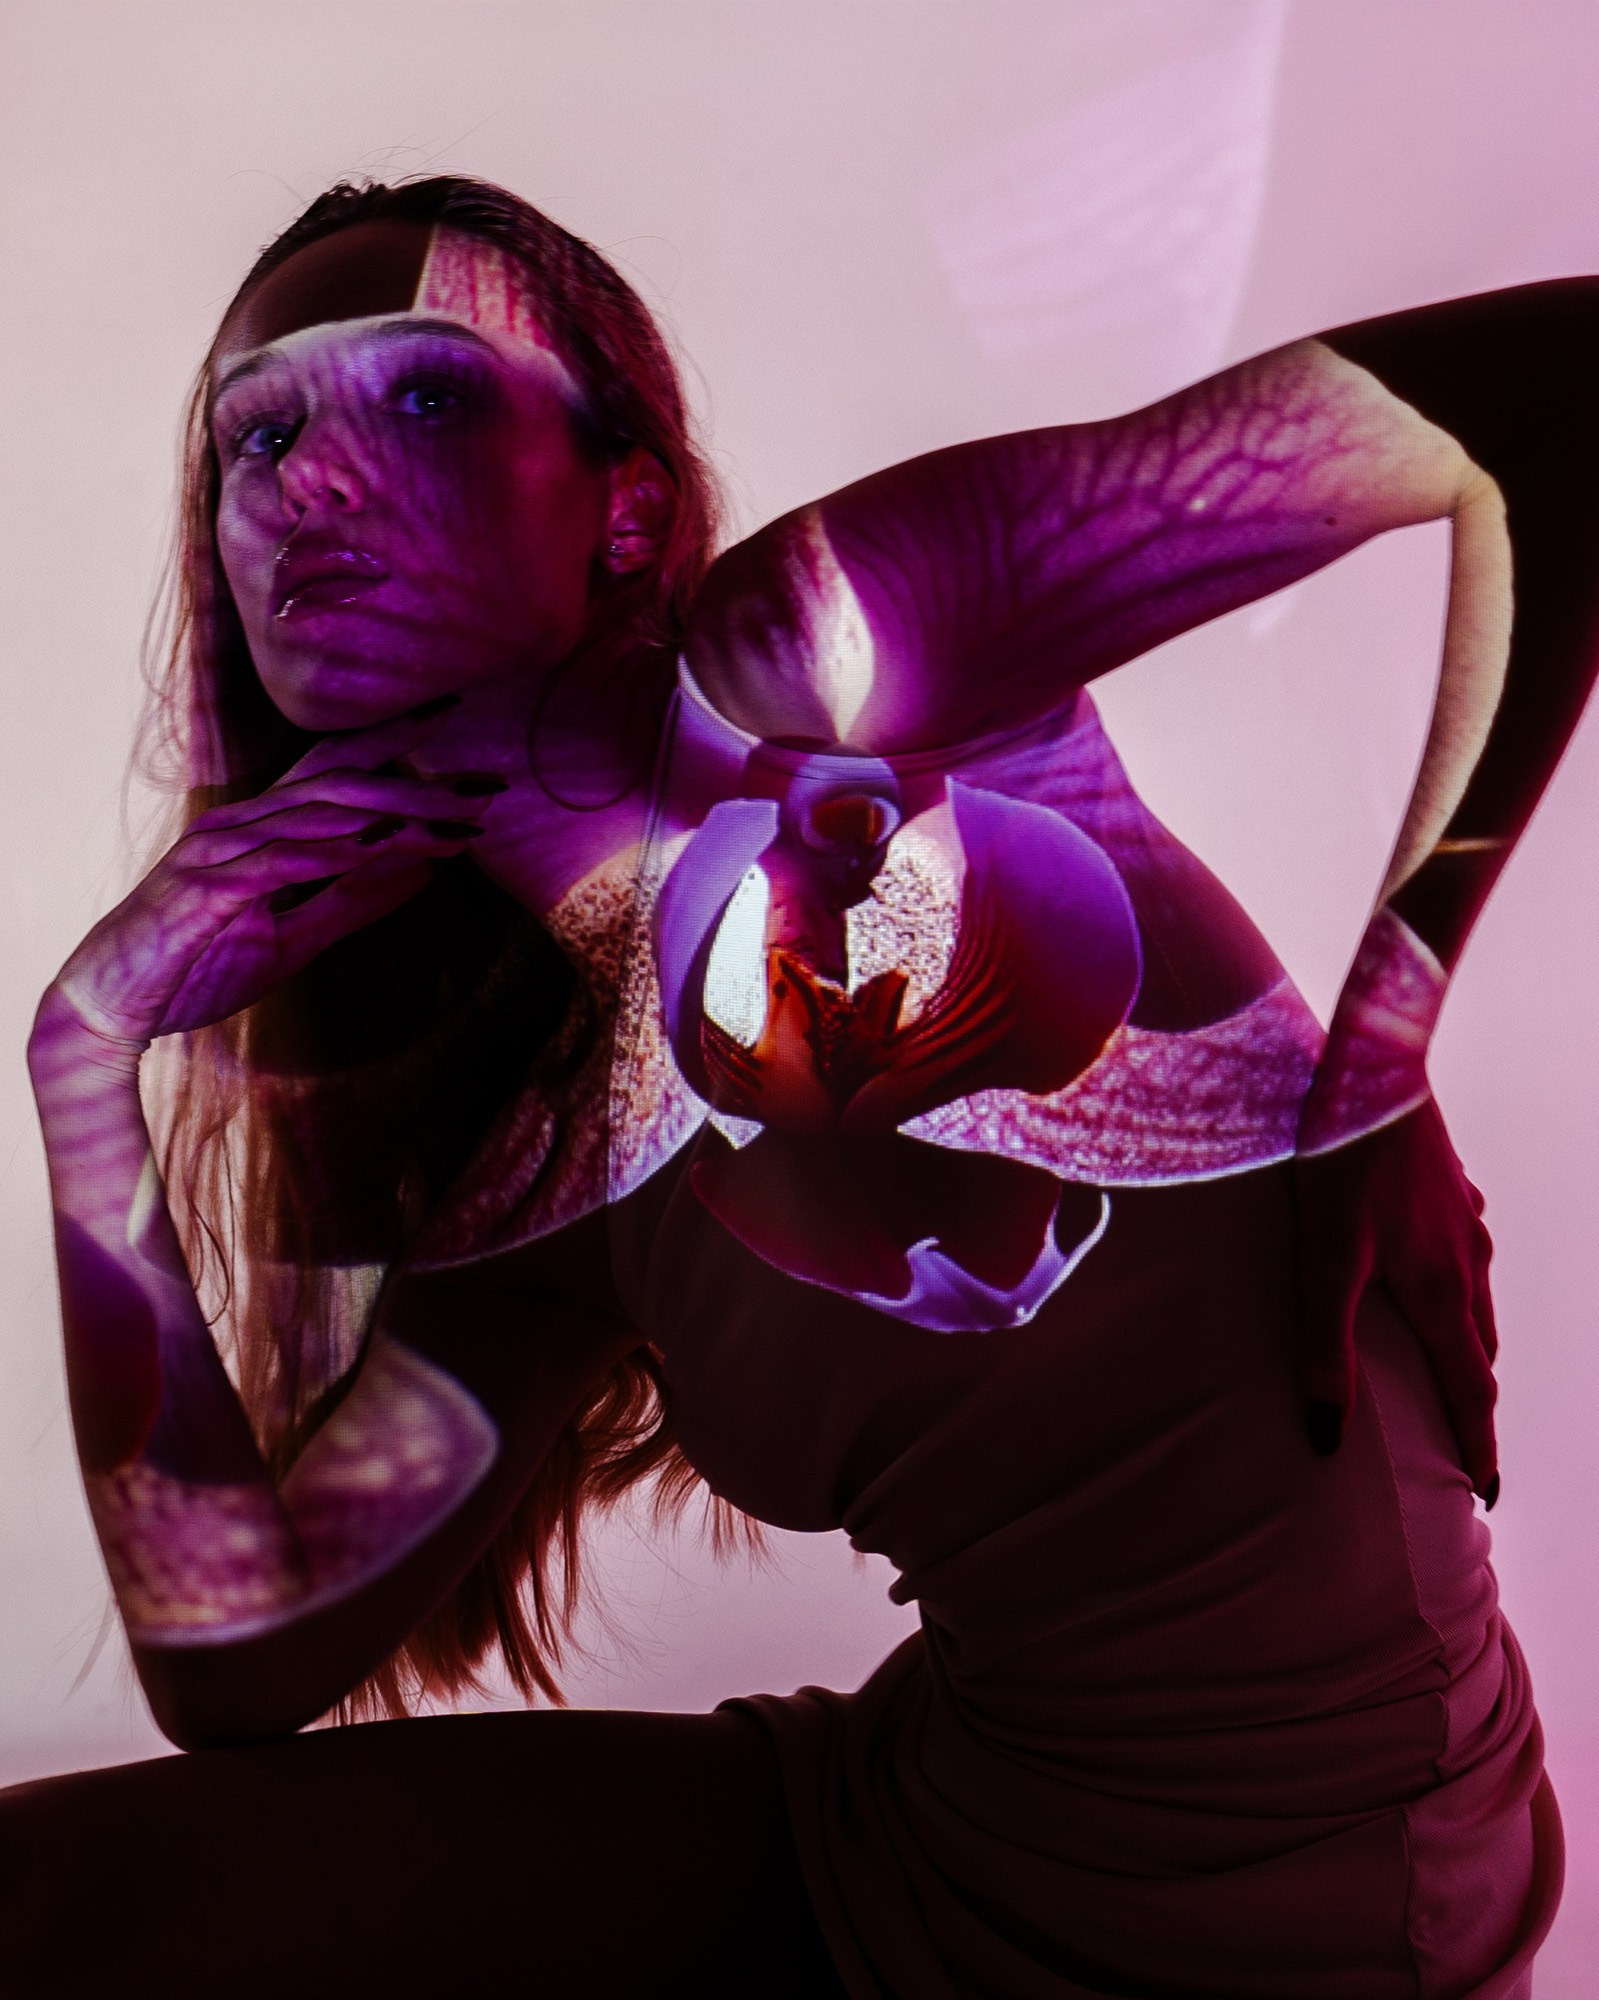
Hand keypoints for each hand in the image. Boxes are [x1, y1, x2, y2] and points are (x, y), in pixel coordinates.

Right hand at [39, 702, 505, 1052]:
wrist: (115, 1007)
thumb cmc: (197, 965)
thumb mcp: (294, 937)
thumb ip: (354, 901)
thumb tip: (422, 873)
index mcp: (265, 828)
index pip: (337, 769)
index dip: (396, 741)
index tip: (457, 721)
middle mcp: (243, 823)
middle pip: (342, 784)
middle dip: (421, 784)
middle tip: (489, 788)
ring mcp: (220, 851)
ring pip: (319, 816)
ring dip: (394, 817)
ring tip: (458, 822)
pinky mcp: (204, 890)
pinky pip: (277, 863)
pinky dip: (332, 853)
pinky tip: (381, 849)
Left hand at [1291, 1097, 1498, 1502]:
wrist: (1376, 1065)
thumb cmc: (1342, 1160)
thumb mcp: (1322, 1259)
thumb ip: (1322, 1345)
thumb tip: (1326, 1433)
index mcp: (1441, 1290)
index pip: (1468, 1387)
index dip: (1476, 1444)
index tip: (1485, 1492)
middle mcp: (1466, 1259)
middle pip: (1477, 1348)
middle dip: (1472, 1398)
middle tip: (1462, 1439)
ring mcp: (1462, 1217)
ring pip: (1473, 1298)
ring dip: (1464, 1341)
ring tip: (1447, 1368)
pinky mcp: (1446, 1183)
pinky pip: (1460, 1250)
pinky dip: (1452, 1283)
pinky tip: (1432, 1268)